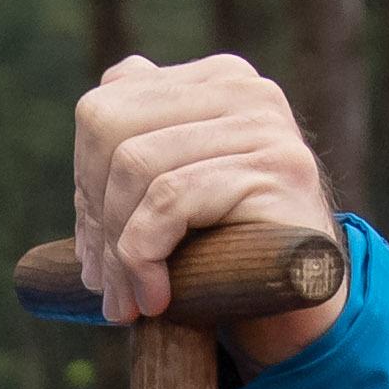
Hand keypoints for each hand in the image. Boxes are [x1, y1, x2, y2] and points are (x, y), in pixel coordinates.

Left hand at [62, 53, 340, 365]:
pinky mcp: (276, 167)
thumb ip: (139, 145)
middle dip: (93, 211)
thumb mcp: (175, 193)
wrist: (305, 306)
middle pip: (109, 125)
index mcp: (212, 82)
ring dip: (116, 250)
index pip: (106, 106)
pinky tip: (155, 299)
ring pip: (134, 165)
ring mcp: (264, 123)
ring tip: (125, 302)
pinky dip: (144, 256)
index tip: (93, 252)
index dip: (83, 181)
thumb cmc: (230, 253)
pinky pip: (170, 199)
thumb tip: (92, 112)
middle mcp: (242, 88)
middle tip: (101, 281)